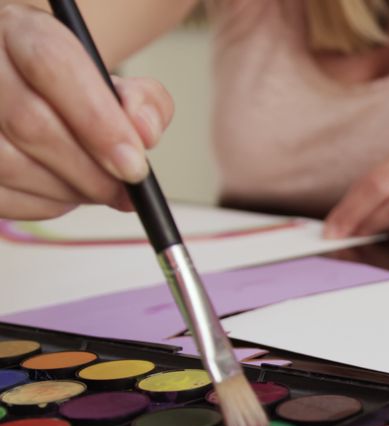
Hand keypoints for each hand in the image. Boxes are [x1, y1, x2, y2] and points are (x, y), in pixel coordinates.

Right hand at [0, 5, 172, 219]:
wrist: (17, 86)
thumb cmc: (65, 86)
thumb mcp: (108, 77)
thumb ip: (142, 100)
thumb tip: (146, 132)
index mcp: (20, 30)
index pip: (53, 66)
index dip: (99, 122)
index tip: (135, 165)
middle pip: (31, 123)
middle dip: (90, 170)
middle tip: (124, 190)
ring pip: (10, 164)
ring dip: (67, 192)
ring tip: (96, 189)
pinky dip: (42, 204)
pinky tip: (63, 194)